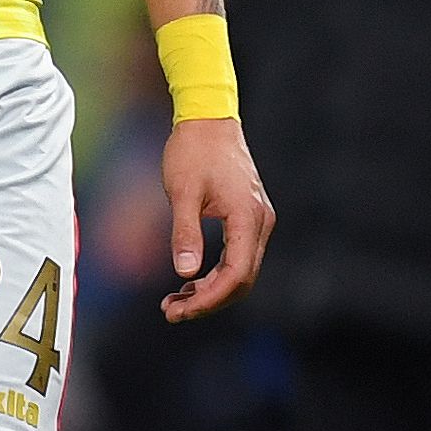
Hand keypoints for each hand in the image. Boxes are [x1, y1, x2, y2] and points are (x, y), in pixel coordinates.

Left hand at [161, 116, 274, 320]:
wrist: (209, 118)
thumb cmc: (193, 151)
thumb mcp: (182, 192)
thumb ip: (186, 232)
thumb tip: (185, 273)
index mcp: (247, 216)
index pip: (237, 274)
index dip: (210, 299)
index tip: (179, 310)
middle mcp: (259, 220)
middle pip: (243, 278)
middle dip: (209, 301)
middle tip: (171, 312)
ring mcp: (257, 218)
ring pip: (242, 270)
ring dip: (212, 291)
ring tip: (175, 301)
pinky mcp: (249, 216)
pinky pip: (238, 256)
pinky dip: (217, 274)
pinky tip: (191, 281)